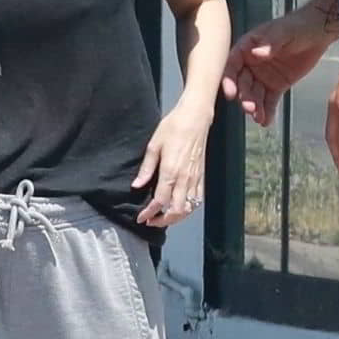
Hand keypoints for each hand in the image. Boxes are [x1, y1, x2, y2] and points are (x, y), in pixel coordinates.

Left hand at [133, 104, 210, 226]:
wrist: (195, 118)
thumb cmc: (174, 127)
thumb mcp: (154, 145)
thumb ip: (146, 168)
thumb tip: (137, 185)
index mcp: (171, 171)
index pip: (160, 201)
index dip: (149, 213)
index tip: (141, 218)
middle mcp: (185, 178)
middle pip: (176, 211)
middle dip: (162, 220)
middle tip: (150, 220)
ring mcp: (195, 178)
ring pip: (188, 208)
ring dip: (176, 217)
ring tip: (163, 216)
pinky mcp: (201, 176)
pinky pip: (197, 199)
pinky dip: (188, 208)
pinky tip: (179, 206)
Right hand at [221, 5, 335, 126]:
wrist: (318, 33)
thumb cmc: (298, 26)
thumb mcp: (284, 33)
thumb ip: (270, 43)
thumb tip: (256, 53)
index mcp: (248, 47)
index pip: (233, 64)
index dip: (229, 79)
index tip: (230, 92)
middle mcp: (252, 63)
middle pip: (243, 83)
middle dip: (245, 96)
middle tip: (249, 108)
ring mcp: (263, 76)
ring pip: (255, 95)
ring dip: (255, 107)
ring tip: (259, 117)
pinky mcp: (276, 85)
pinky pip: (269, 100)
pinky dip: (267, 111)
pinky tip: (266, 121)